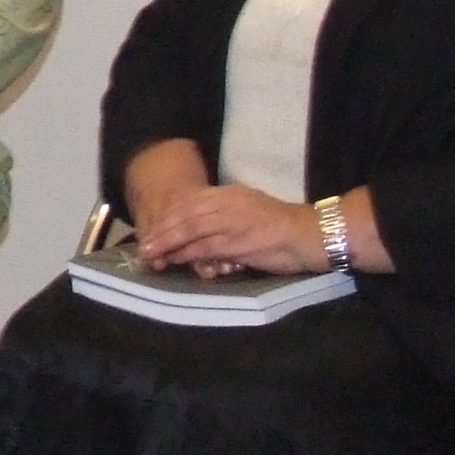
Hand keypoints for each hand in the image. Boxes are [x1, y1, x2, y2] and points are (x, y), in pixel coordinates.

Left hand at [133, 181, 329, 276]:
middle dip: (162, 230)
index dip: (170, 216)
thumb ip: (228, 215)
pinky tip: (174, 260)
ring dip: (167, 243)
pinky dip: (186, 254)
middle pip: (185, 214)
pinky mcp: (237, 242)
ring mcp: (232, 221)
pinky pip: (205, 247)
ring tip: (151, 254)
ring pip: (190, 230)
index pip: (192, 202)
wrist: (311, 234)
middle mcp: (228, 203)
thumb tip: (206, 228)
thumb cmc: (283, 227)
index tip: (154, 228)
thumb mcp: (251, 211)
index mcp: (231, 193)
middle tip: (144, 244)